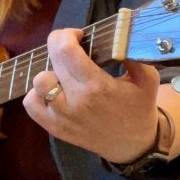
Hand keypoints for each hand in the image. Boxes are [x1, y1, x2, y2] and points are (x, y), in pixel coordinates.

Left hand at [22, 28, 159, 163]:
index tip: (79, 36)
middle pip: (51, 61)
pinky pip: (31, 104)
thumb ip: (133, 54)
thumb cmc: (139, 108)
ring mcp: (61, 116)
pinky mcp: (54, 127)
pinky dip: (38, 94)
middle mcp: (74, 101)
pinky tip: (55, 91)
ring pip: (38, 82)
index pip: (64, 50)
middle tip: (74, 50)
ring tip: (65, 74)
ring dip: (50, 72)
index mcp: (96, 86)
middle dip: (61, 47)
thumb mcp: (147, 78)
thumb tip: (119, 33)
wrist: (132, 146)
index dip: (67, 35)